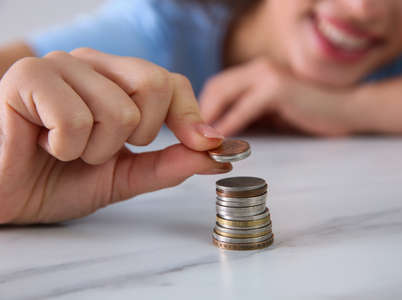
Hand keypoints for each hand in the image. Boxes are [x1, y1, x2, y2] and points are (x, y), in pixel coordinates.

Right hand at [0, 48, 230, 224]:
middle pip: (155, 84)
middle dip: (137, 135)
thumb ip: (170, 164)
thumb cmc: (59, 181)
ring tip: (66, 150)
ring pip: (119, 109)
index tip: (204, 145)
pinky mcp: (27, 77)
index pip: (172, 82)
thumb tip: (217, 154)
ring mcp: (60, 66)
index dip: (191, 117)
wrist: (6, 197)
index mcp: (117, 82)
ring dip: (95, 150)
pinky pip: (76, 117)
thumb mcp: (125, 176)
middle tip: (101, 149)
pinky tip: (43, 145)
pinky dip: (64, 147)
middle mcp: (93, 66)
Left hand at [200, 58, 356, 136]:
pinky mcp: (277, 88)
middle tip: (193, 138)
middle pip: (215, 87)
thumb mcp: (274, 112)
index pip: (218, 87)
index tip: (195, 132)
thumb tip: (225, 131)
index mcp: (256, 73)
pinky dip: (230, 124)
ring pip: (223, 93)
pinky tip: (221, 140)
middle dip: (201, 113)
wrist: (348, 109)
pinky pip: (244, 108)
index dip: (204, 109)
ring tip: (202, 141)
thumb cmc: (311, 113)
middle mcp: (258, 69)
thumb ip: (251, 114)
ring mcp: (267, 75)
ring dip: (209, 118)